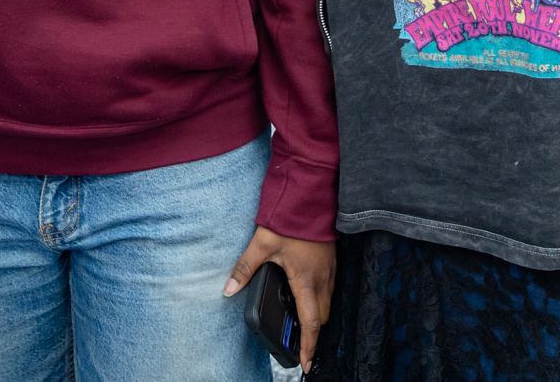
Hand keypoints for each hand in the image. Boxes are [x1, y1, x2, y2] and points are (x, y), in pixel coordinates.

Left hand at [224, 226, 334, 371]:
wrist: (311, 195)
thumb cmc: (289, 219)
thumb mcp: (262, 244)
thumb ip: (244, 269)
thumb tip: (228, 290)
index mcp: (306, 280)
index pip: (310, 322)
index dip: (308, 346)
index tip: (305, 363)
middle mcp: (322, 279)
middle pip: (321, 317)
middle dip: (311, 331)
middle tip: (298, 341)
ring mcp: (330, 270)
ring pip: (327, 303)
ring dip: (317, 315)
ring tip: (302, 321)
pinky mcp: (331, 261)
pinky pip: (329, 288)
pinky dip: (320, 298)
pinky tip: (306, 293)